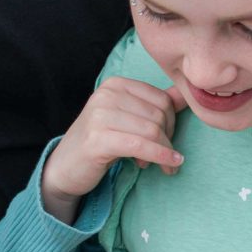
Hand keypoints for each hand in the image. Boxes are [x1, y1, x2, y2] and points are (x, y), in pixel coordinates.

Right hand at [41, 77, 186, 222]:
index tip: (166, 140)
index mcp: (115, 84)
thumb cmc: (100, 142)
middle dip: (167, 139)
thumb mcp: (126, 118)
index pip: (161, 99)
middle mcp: (106, 95)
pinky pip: (140, 146)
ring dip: (163, 152)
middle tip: (162, 157)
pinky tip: (169, 165)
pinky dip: (160, 156)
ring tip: (157, 165)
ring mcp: (99, 116)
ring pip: (152, 131)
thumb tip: (187, 93)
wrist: (65, 167)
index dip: (172, 123)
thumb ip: (154, 105)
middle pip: (158, 115)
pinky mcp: (97, 139)